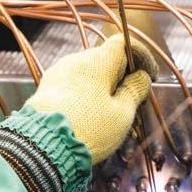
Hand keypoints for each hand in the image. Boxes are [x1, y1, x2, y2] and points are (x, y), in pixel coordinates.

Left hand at [27, 34, 157, 163]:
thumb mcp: (123, 113)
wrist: (42, 148)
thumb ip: (135, 91)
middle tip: (133, 102)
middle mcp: (76, 60)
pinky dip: (87, 95)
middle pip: (106, 60)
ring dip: (104, 88)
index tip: (149, 76)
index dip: (140, 56)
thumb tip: (141, 76)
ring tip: (111, 115)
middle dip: (122, 77)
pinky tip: (90, 117)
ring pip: (89, 74)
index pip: (123, 42)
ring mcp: (58, 73)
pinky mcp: (46, 89)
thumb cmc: (90, 128)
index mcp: (98, 61)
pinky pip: (74, 85)